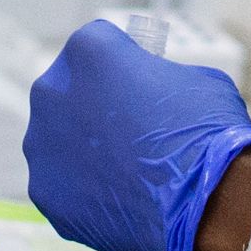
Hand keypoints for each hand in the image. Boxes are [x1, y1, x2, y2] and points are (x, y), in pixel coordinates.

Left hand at [24, 21, 250, 250]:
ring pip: (57, 141)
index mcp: (89, 50)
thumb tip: (151, 94)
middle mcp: (52, 91)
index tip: (138, 86)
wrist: (208, 204)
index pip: (95, 46)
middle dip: (92, 107)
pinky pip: (61, 185)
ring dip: (83, 151)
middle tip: (129, 133)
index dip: (121, 67)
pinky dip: (84, 192)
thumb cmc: (208, 133)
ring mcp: (42, 145)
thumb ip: (157, 78)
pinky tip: (118, 200)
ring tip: (126, 173)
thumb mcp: (197, 80)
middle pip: (67, 92)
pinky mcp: (45, 192)